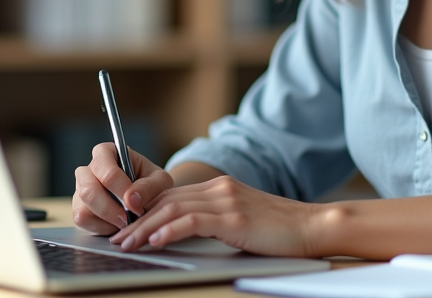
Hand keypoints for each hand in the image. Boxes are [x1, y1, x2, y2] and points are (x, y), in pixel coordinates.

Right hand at [71, 143, 173, 234]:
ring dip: (106, 220)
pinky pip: (82, 221)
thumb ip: (148, 187)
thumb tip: (130, 199)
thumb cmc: (152, 184)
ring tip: (126, 222)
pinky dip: (101, 228)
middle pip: (88, 189)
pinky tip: (116, 226)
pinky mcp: (79, 209)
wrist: (149, 200)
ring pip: (82, 208)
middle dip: (110, 208)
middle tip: (129, 219)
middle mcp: (89, 170)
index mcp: (106, 153)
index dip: (118, 186)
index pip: (104, 167)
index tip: (134, 203)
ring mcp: (81, 190)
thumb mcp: (159, 181)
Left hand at [109, 176, 323, 257]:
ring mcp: (227, 201)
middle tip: (118, 238)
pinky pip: (193, 222)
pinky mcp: (234, 218)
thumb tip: (185, 233)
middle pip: (167, 200)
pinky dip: (169, 230)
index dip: (146, 211)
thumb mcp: (242, 220)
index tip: (128, 228)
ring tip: (127, 244)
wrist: (313, 226)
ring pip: (174, 209)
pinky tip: (155, 241)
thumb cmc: (281, 230)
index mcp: (220, 187)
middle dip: (138, 220)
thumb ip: (216, 220)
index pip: (172, 196)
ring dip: (145, 228)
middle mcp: (220, 188)